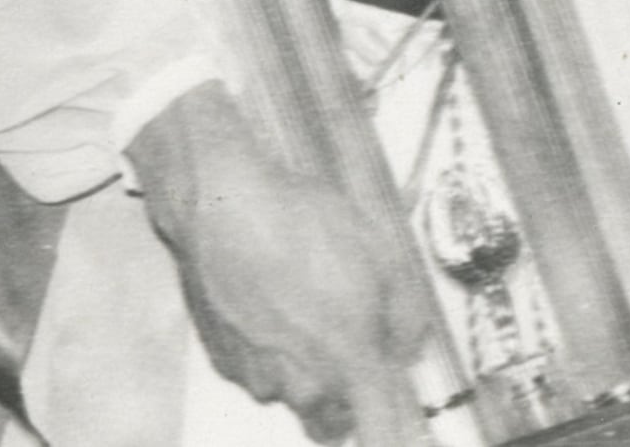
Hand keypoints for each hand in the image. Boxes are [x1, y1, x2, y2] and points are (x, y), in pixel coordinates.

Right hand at [131, 85, 433, 442]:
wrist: (223, 206)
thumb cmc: (300, 222)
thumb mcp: (381, 253)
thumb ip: (406, 316)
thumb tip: (406, 344)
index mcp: (349, 361)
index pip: (380, 433)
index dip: (394, 436)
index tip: (400, 432)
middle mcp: (303, 384)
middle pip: (334, 424)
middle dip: (347, 399)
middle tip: (348, 348)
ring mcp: (260, 378)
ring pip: (294, 395)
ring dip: (304, 371)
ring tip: (301, 308)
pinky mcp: (227, 364)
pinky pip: (259, 372)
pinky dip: (267, 352)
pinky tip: (270, 303)